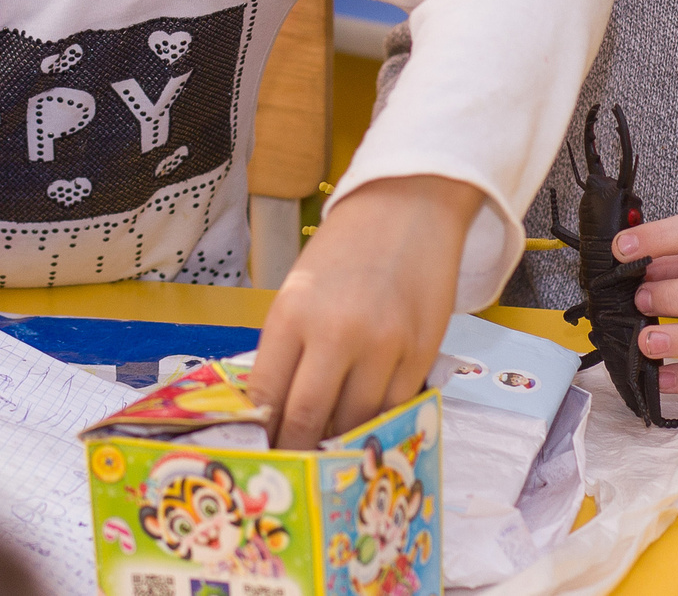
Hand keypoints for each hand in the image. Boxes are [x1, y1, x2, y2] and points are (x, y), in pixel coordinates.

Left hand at [250, 175, 481, 448]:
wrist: (409, 207)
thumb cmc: (344, 250)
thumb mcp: (298, 290)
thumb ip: (286, 349)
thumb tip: (275, 414)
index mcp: (293, 313)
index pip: (266, 395)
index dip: (260, 435)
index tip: (256, 453)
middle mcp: (337, 333)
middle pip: (307, 419)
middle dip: (294, 451)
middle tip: (288, 470)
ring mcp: (385, 346)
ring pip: (355, 423)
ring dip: (337, 441)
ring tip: (326, 448)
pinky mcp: (422, 353)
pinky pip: (394, 409)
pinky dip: (376, 422)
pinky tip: (364, 423)